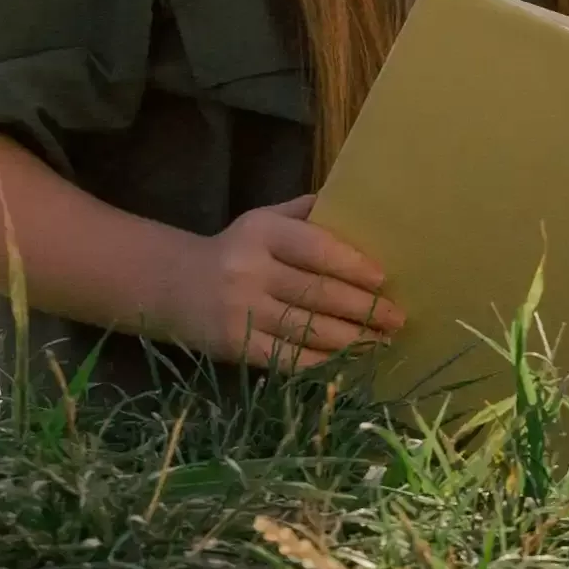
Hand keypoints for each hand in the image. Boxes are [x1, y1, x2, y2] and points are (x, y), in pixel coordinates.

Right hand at [191, 199, 398, 371]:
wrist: (171, 286)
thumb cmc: (233, 251)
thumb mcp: (262, 221)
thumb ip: (305, 214)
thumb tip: (359, 208)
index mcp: (261, 233)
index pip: (315, 248)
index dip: (352, 265)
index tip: (384, 279)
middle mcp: (249, 271)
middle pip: (317, 293)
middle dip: (364, 309)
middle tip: (397, 318)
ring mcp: (242, 312)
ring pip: (308, 329)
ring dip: (351, 339)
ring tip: (381, 341)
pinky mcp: (236, 347)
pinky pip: (288, 358)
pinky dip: (322, 361)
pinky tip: (346, 361)